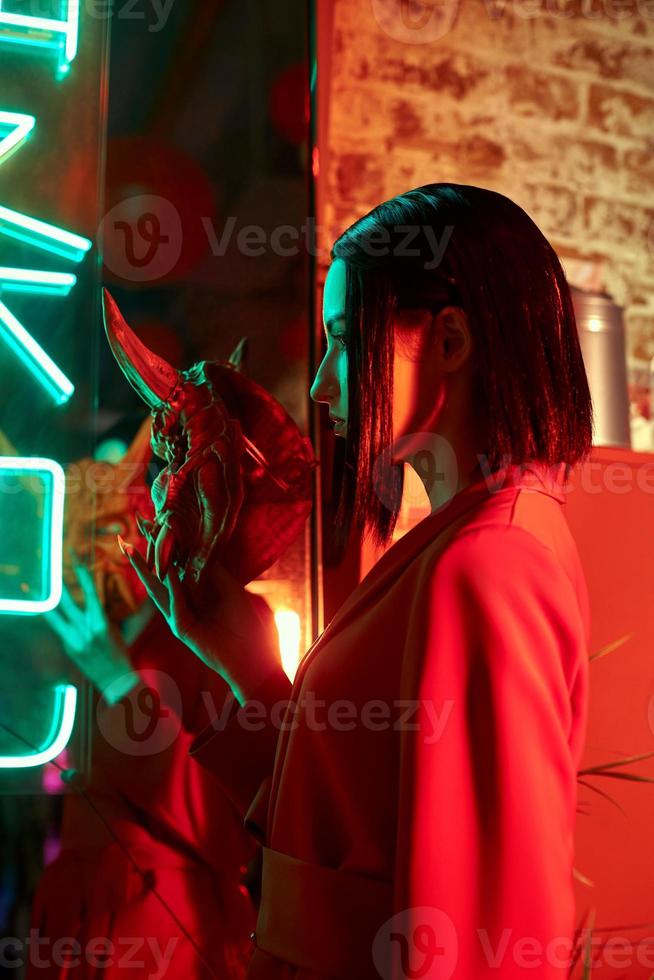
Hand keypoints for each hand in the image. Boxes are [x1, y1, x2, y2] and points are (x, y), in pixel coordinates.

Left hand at [44, 562, 138, 702]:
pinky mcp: (67, 647)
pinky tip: (45, 608)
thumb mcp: (116, 629)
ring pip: (53, 615)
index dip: (81, 573)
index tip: (75, 558)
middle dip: (59, 582)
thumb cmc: (120, 652)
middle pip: (66, 601)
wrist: (115, 679)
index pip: (89, 592)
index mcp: (101, 622)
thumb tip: (95, 598)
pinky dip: (54, 617)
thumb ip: (103, 613)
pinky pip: (59, 627)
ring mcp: (73, 639)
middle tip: (52, 566)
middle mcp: (85, 630)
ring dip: (42, 600)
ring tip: (28, 587)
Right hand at [119, 526, 280, 704]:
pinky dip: (172, 587)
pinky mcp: (181, 629)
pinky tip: (169, 570)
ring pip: (157, 589)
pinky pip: (175, 604)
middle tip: (124, 536)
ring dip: (143, 569)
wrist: (252, 656)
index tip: (151, 525)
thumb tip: (198, 546)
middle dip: (141, 556)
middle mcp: (182, 603)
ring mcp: (178, 616)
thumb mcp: (230, 588)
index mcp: (193, 593)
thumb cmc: (245, 623)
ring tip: (129, 550)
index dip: (163, 547)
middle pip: (158, 575)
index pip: (173, 566)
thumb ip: (212, 570)